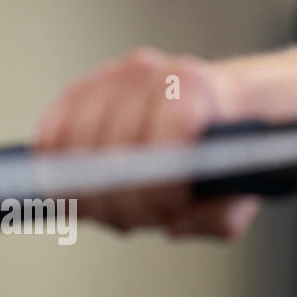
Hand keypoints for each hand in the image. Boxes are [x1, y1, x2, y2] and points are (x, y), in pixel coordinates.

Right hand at [31, 46, 259, 238]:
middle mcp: (152, 72)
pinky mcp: (83, 88)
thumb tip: (173, 225)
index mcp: (195, 88)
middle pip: (114, 148)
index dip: (161, 187)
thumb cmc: (233, 149)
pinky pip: (52, 135)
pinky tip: (83, 191)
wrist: (232, 103)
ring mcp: (113, 77)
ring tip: (120, 209)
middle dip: (124, 199)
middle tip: (141, 219)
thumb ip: (216, 214)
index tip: (169, 209)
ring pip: (78, 146)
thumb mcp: (243, 187)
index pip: (165, 136)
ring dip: (93, 192)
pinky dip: (61, 171)